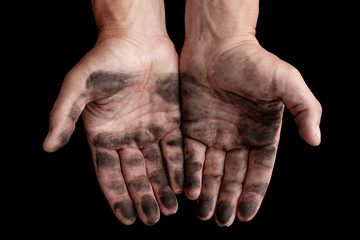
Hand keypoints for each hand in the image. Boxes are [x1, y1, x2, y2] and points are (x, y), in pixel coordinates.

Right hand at [43, 35, 183, 225]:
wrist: (136, 39)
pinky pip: (175, 148)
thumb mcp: (78, 87)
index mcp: (103, 134)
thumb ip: (63, 116)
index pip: (109, 173)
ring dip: (163, 187)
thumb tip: (48, 146)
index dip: (117, 197)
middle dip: (143, 197)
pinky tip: (183, 184)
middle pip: (135, 174)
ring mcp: (150, 129)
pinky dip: (179, 166)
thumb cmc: (105, 60)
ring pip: (157, 166)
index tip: (126, 219)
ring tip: (169, 210)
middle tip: (152, 219)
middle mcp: (127, 136)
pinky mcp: (171, 120)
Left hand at [180, 36, 321, 224]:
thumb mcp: (286, 81)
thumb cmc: (253, 61)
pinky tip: (189, 191)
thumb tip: (316, 140)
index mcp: (261, 132)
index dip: (253, 194)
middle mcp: (238, 137)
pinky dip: (190, 173)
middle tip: (221, 222)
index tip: (245, 216)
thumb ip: (304, 108)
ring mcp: (214, 133)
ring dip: (208, 192)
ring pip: (211, 170)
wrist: (217, 44)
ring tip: (204, 215)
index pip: (258, 171)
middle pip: (233, 176)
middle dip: (227, 199)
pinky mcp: (192, 126)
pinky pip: (190, 155)